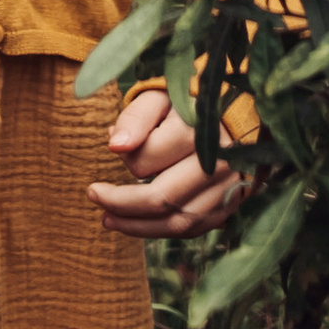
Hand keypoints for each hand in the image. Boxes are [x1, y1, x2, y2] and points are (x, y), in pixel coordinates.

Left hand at [87, 82, 248, 239]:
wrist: (235, 116)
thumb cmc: (188, 104)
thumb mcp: (160, 97)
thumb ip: (135, 117)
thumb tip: (114, 145)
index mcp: (198, 132)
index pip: (148, 160)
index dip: (124, 157)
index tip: (113, 147)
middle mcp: (218, 165)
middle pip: (161, 198)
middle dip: (121, 204)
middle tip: (93, 195)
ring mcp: (227, 189)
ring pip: (176, 222)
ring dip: (137, 226)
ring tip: (108, 219)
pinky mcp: (228, 206)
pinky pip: (191, 229)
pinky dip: (160, 231)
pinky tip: (137, 224)